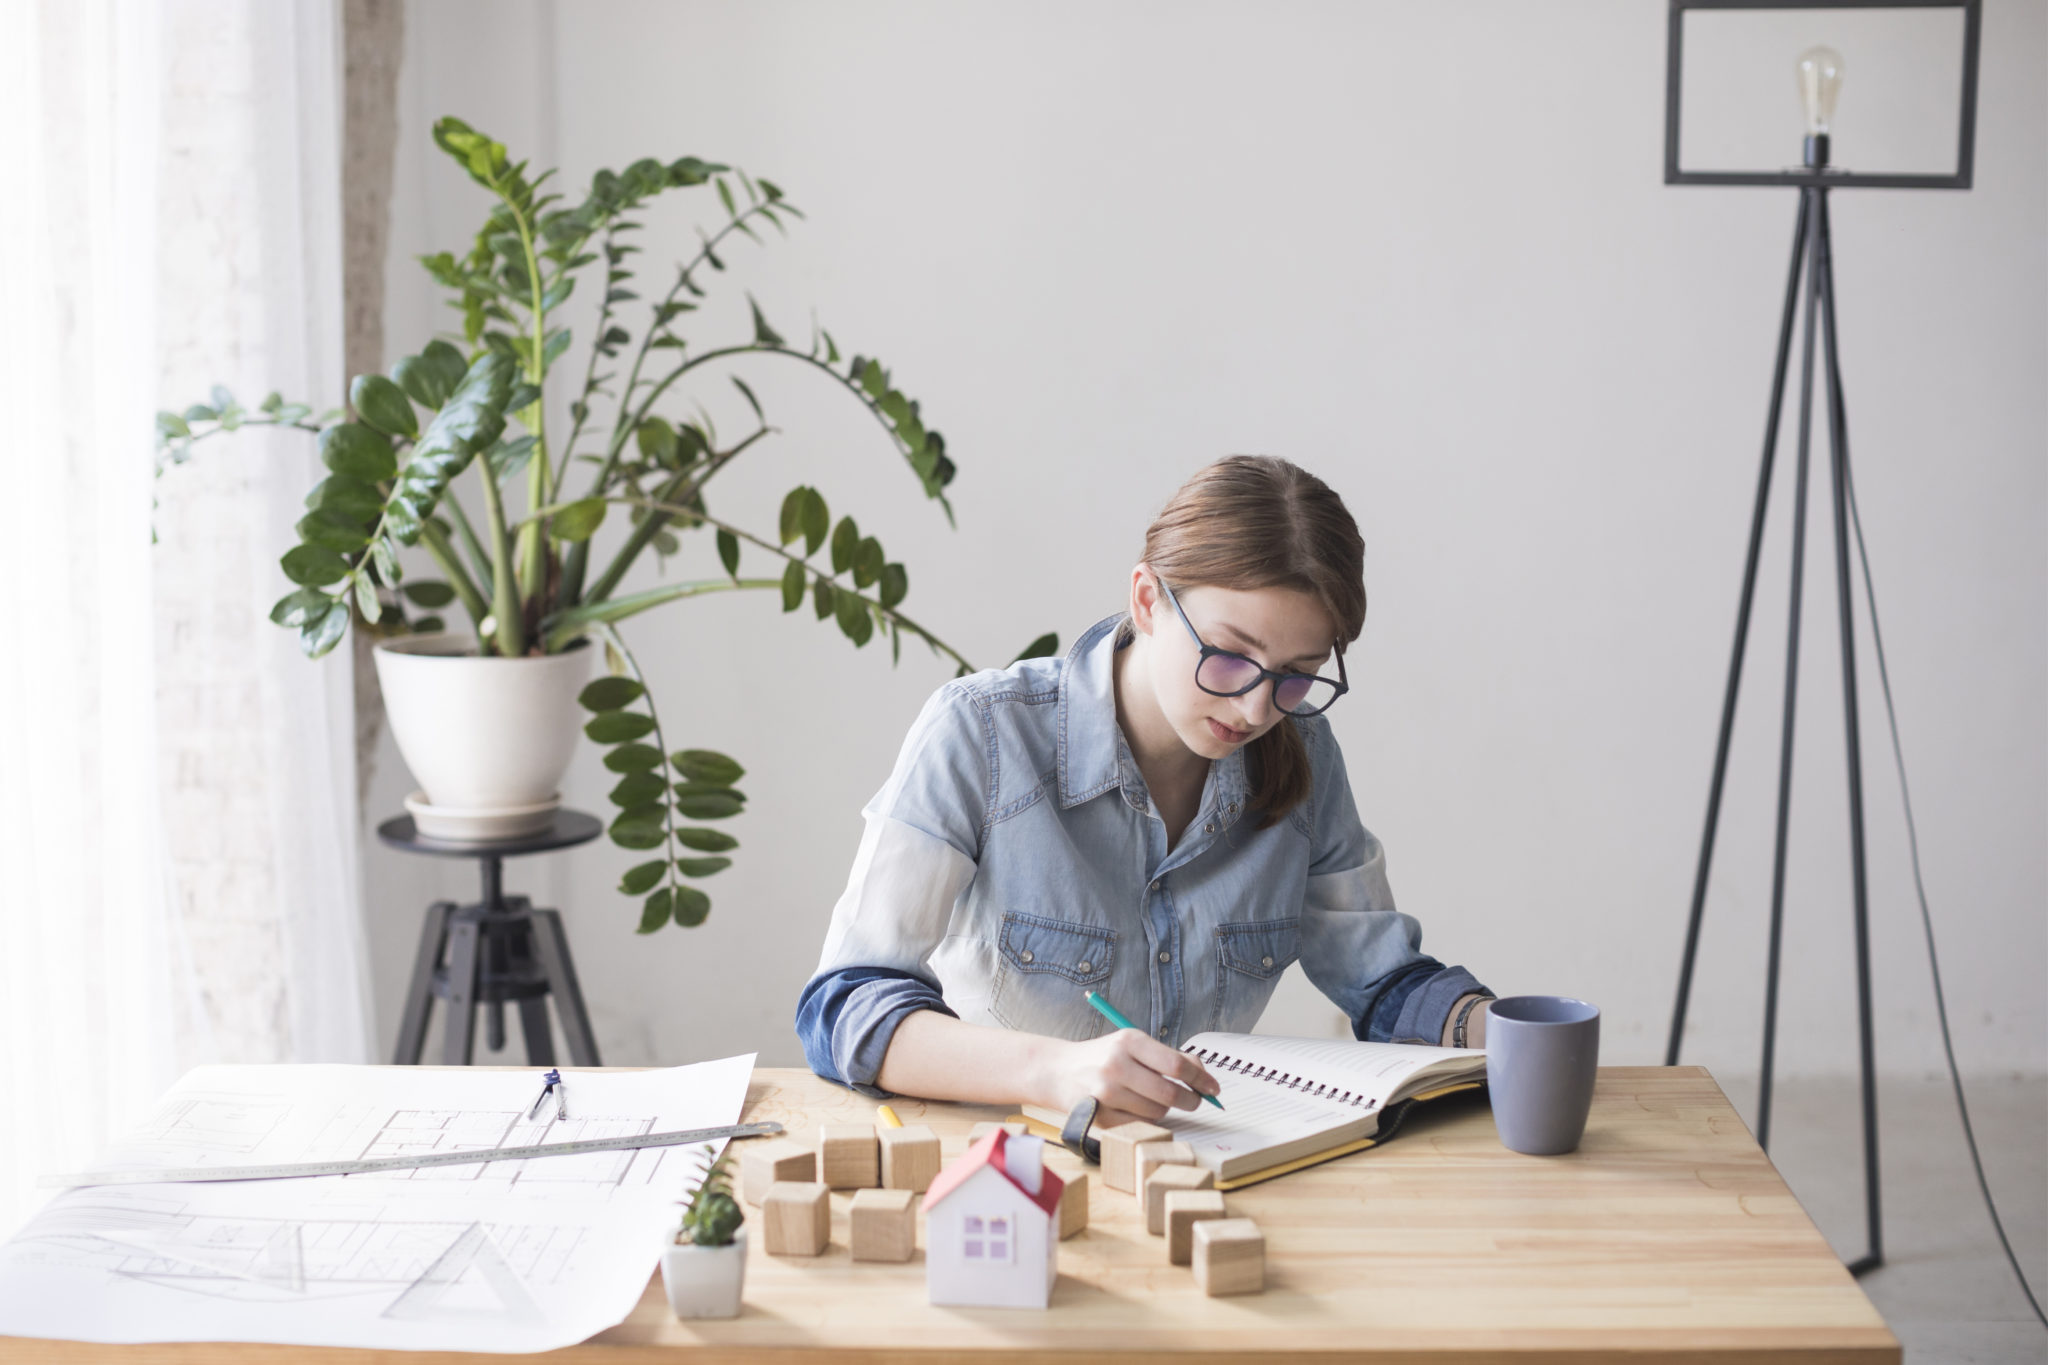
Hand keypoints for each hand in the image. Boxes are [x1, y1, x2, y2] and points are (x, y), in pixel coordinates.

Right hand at [1035, 1028, 1220, 1121]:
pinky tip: (1136, 1108)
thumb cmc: (1103, 1056)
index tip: (1213, 1088)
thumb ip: (1167, 1056)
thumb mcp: (1132, 1045)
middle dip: (1191, 1100)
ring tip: (1154, 1099)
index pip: (1176, 1064)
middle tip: (1196, 1101)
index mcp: (1128, 1041)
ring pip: (1157, 1111)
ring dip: (1165, 1109)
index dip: (1200, 1079)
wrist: (1058, 1071)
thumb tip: (1202, 1075)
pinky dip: (1146, 1119)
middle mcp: (1116, 1065)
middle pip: (1170, 1093)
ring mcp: (1106, 1093)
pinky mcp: (1100, 1116)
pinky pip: (1140, 1124)